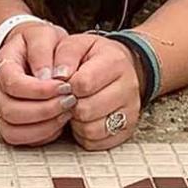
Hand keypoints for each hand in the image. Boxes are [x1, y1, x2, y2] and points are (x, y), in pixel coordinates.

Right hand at [0, 21, 73, 146]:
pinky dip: (44, 135)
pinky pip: (23, 140)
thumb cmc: (40, 43)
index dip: (38, 89)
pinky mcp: (15, 124)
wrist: (37, 49)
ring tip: (67, 112)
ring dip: (44, 126)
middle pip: (9, 111)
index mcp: (3, 65)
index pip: (12, 83)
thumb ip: (42, 51)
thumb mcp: (42, 34)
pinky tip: (60, 121)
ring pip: (12, 130)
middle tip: (69, 101)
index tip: (63, 85)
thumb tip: (45, 76)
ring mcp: (4, 109)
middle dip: (43, 110)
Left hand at [57, 34, 142, 150]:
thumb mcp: (76, 44)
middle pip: (87, 110)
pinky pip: (97, 143)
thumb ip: (63, 55)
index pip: (83, 84)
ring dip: (76, 122)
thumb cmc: (92, 56)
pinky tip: (83, 120)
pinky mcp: (127, 130)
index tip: (63, 83)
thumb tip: (56, 76)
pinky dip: (84, 135)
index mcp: (116, 62)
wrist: (119, 66)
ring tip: (75, 107)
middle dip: (70, 105)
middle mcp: (129, 87)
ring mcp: (131, 111)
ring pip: (92, 130)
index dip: (66, 86)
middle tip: (67, 97)